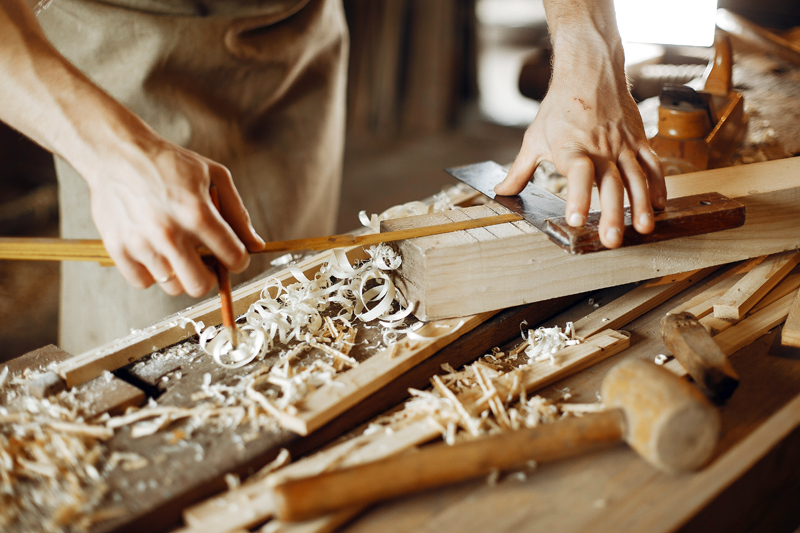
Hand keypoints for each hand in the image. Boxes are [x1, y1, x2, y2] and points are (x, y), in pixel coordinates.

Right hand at [86, 133, 264, 296]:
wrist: (116, 152)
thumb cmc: (170, 163)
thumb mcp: (215, 176)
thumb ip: (238, 214)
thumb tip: (256, 246)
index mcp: (197, 213)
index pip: (233, 258)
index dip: (239, 260)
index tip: (234, 255)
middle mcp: (169, 233)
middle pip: (200, 286)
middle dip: (210, 276)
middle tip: (207, 261)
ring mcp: (140, 243)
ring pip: (173, 287)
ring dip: (181, 273)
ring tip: (178, 249)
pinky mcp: (117, 249)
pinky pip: (143, 282)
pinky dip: (152, 273)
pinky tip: (156, 251)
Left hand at [495, 1, 665, 249]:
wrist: (590, 72)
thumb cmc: (559, 107)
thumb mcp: (534, 138)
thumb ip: (519, 170)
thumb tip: (501, 191)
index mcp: (571, 147)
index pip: (576, 174)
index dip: (577, 196)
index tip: (575, 219)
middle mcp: (600, 148)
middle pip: (610, 183)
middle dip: (613, 214)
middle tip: (612, 240)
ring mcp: (622, 144)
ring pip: (636, 177)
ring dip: (642, 205)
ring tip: (644, 229)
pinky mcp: (638, 140)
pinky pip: (652, 164)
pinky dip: (658, 185)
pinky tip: (660, 206)